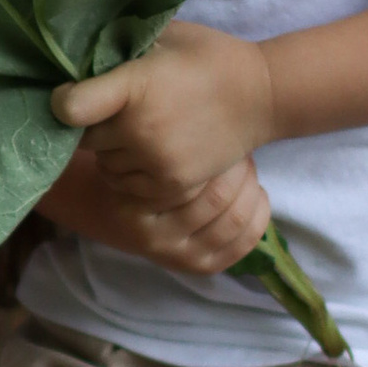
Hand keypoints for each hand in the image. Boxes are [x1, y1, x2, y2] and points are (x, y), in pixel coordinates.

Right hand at [37, 142, 271, 275]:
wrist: (116, 214)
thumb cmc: (126, 168)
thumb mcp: (116, 146)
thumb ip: (119, 124)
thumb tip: (108, 99)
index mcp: (134, 210)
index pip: (187, 181)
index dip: (211, 152)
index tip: (215, 133)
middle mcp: (156, 240)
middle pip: (217, 200)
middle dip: (236, 170)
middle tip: (238, 149)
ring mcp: (179, 258)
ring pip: (235, 220)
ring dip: (250, 189)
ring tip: (246, 168)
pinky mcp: (201, 267)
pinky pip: (245, 241)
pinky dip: (259, 214)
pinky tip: (256, 192)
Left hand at [54, 20, 274, 200]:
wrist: (260, 96)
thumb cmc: (206, 57)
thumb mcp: (163, 37)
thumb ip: (120, 46)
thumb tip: (79, 54)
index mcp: (135, 85)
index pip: (71, 107)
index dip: (62, 102)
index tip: (69, 95)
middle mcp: (141, 128)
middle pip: (85, 138)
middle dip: (93, 125)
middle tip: (114, 111)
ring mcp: (156, 160)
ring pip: (104, 164)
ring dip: (111, 151)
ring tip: (137, 130)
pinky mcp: (171, 184)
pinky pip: (126, 185)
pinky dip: (129, 172)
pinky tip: (147, 151)